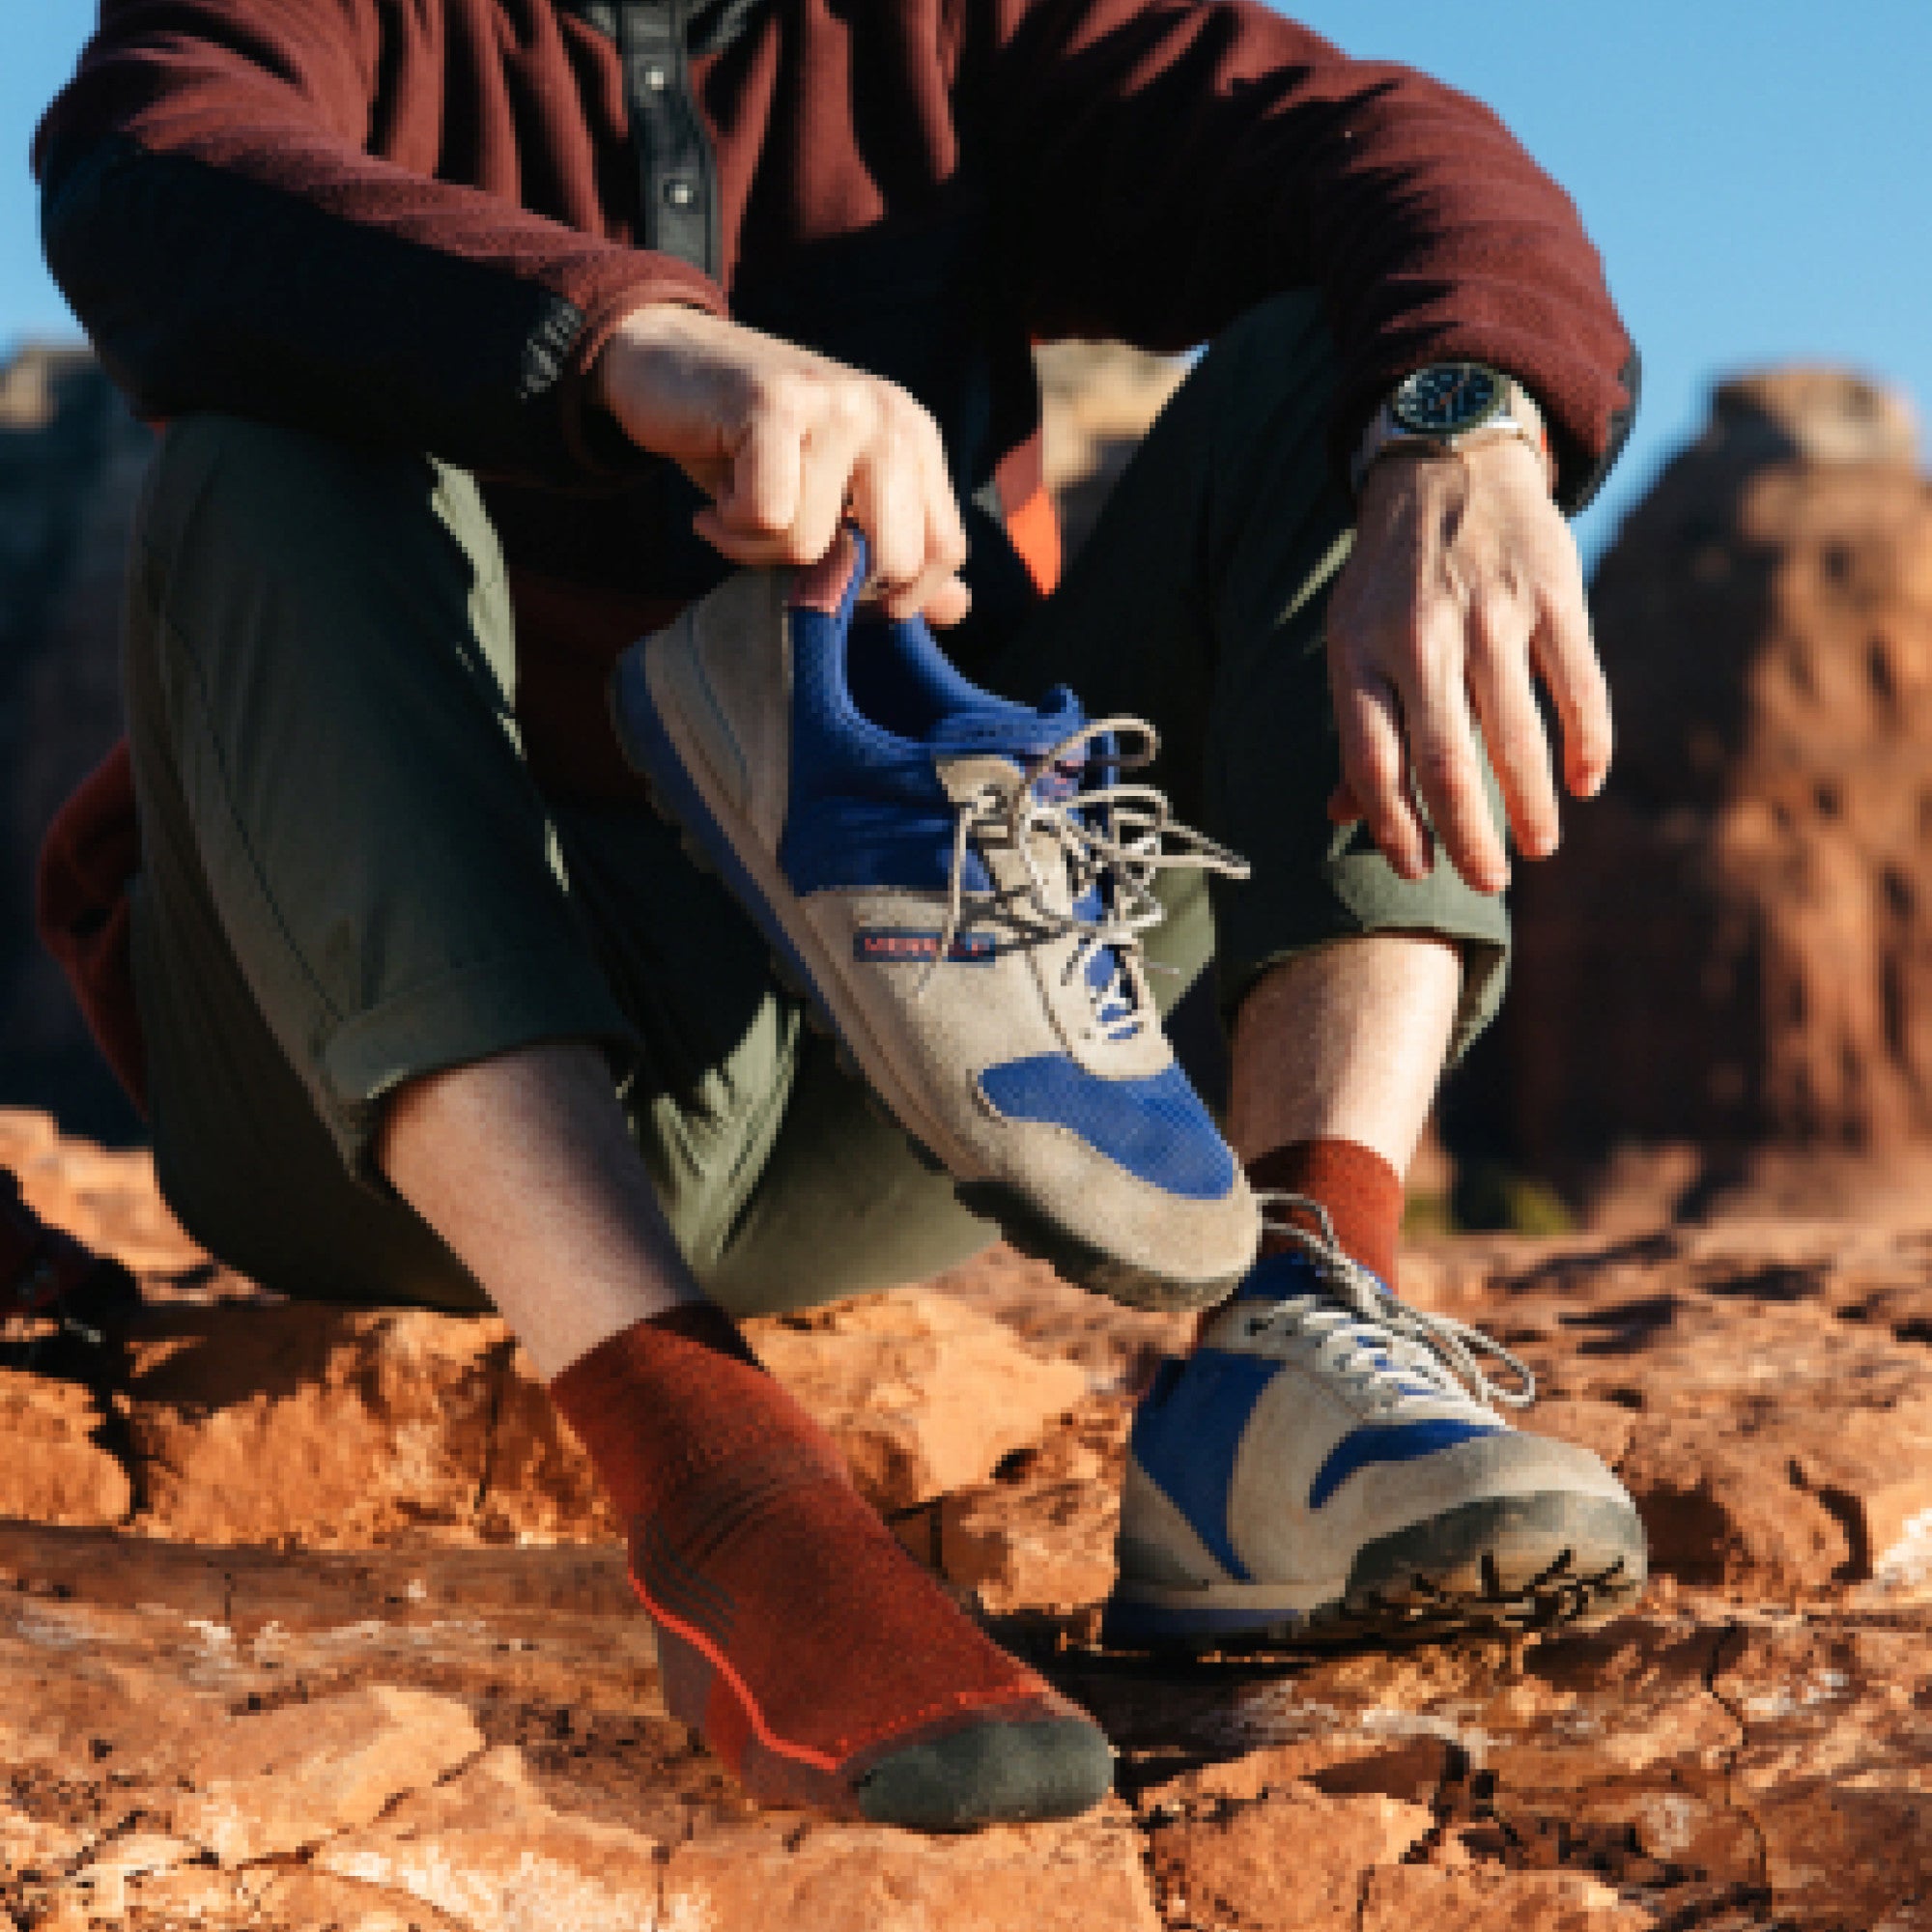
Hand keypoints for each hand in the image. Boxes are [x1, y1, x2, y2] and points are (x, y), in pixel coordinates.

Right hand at [594, 304, 969, 625]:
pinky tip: (717, 496)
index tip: (832, 582)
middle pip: (895, 559)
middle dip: (827, 581)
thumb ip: (896, 549)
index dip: (890, 595)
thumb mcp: (833, 500)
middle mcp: (889, 417)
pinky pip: (767, 517)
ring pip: (816, 546)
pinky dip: (729, 528)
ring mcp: (837, 405)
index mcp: (915, 439)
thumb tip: (957, 611)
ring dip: (758, 551)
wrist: (662, 361)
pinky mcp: (775, 403)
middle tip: (780, 546)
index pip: (945, 551)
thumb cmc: (749, 447)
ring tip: (736, 507)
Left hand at [1325, 438, 1610, 895]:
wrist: (1447, 461)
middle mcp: (1420, 638)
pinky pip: (1576, 687)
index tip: (1418, 870)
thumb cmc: (1392, 576)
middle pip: (1444, 764)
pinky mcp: (1552, 595)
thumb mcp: (1351, 637)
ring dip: (1530, 806)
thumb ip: (1358, 726)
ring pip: (1515, 736)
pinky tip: (1583, 783)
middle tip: (1489, 881)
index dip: (1395, 828)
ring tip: (1538, 845)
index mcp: (1358, 653)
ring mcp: (1489, 615)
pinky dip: (1586, 745)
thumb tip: (1341, 817)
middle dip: (1470, 839)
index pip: (1371, 762)